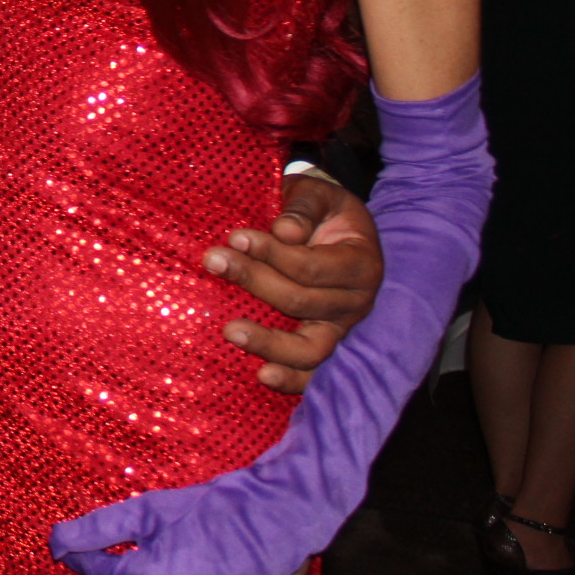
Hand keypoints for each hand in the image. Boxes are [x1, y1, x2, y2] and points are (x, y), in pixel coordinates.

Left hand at [206, 170, 380, 394]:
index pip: (311, 266)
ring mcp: (340, 330)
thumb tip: (284, 231)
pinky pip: (312, 375)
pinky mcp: (323, 346)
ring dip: (268, 342)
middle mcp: (355, 302)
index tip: (234, 237)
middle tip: (213, 260)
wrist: (331, 229)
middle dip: (254, 281)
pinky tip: (261, 376)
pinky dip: (291, 380)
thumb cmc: (319, 210)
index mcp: (360, 263)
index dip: (272, 253)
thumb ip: (303, 207)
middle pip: (302, 302)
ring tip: (229, 330)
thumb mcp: (317, 194)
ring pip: (311, 349)